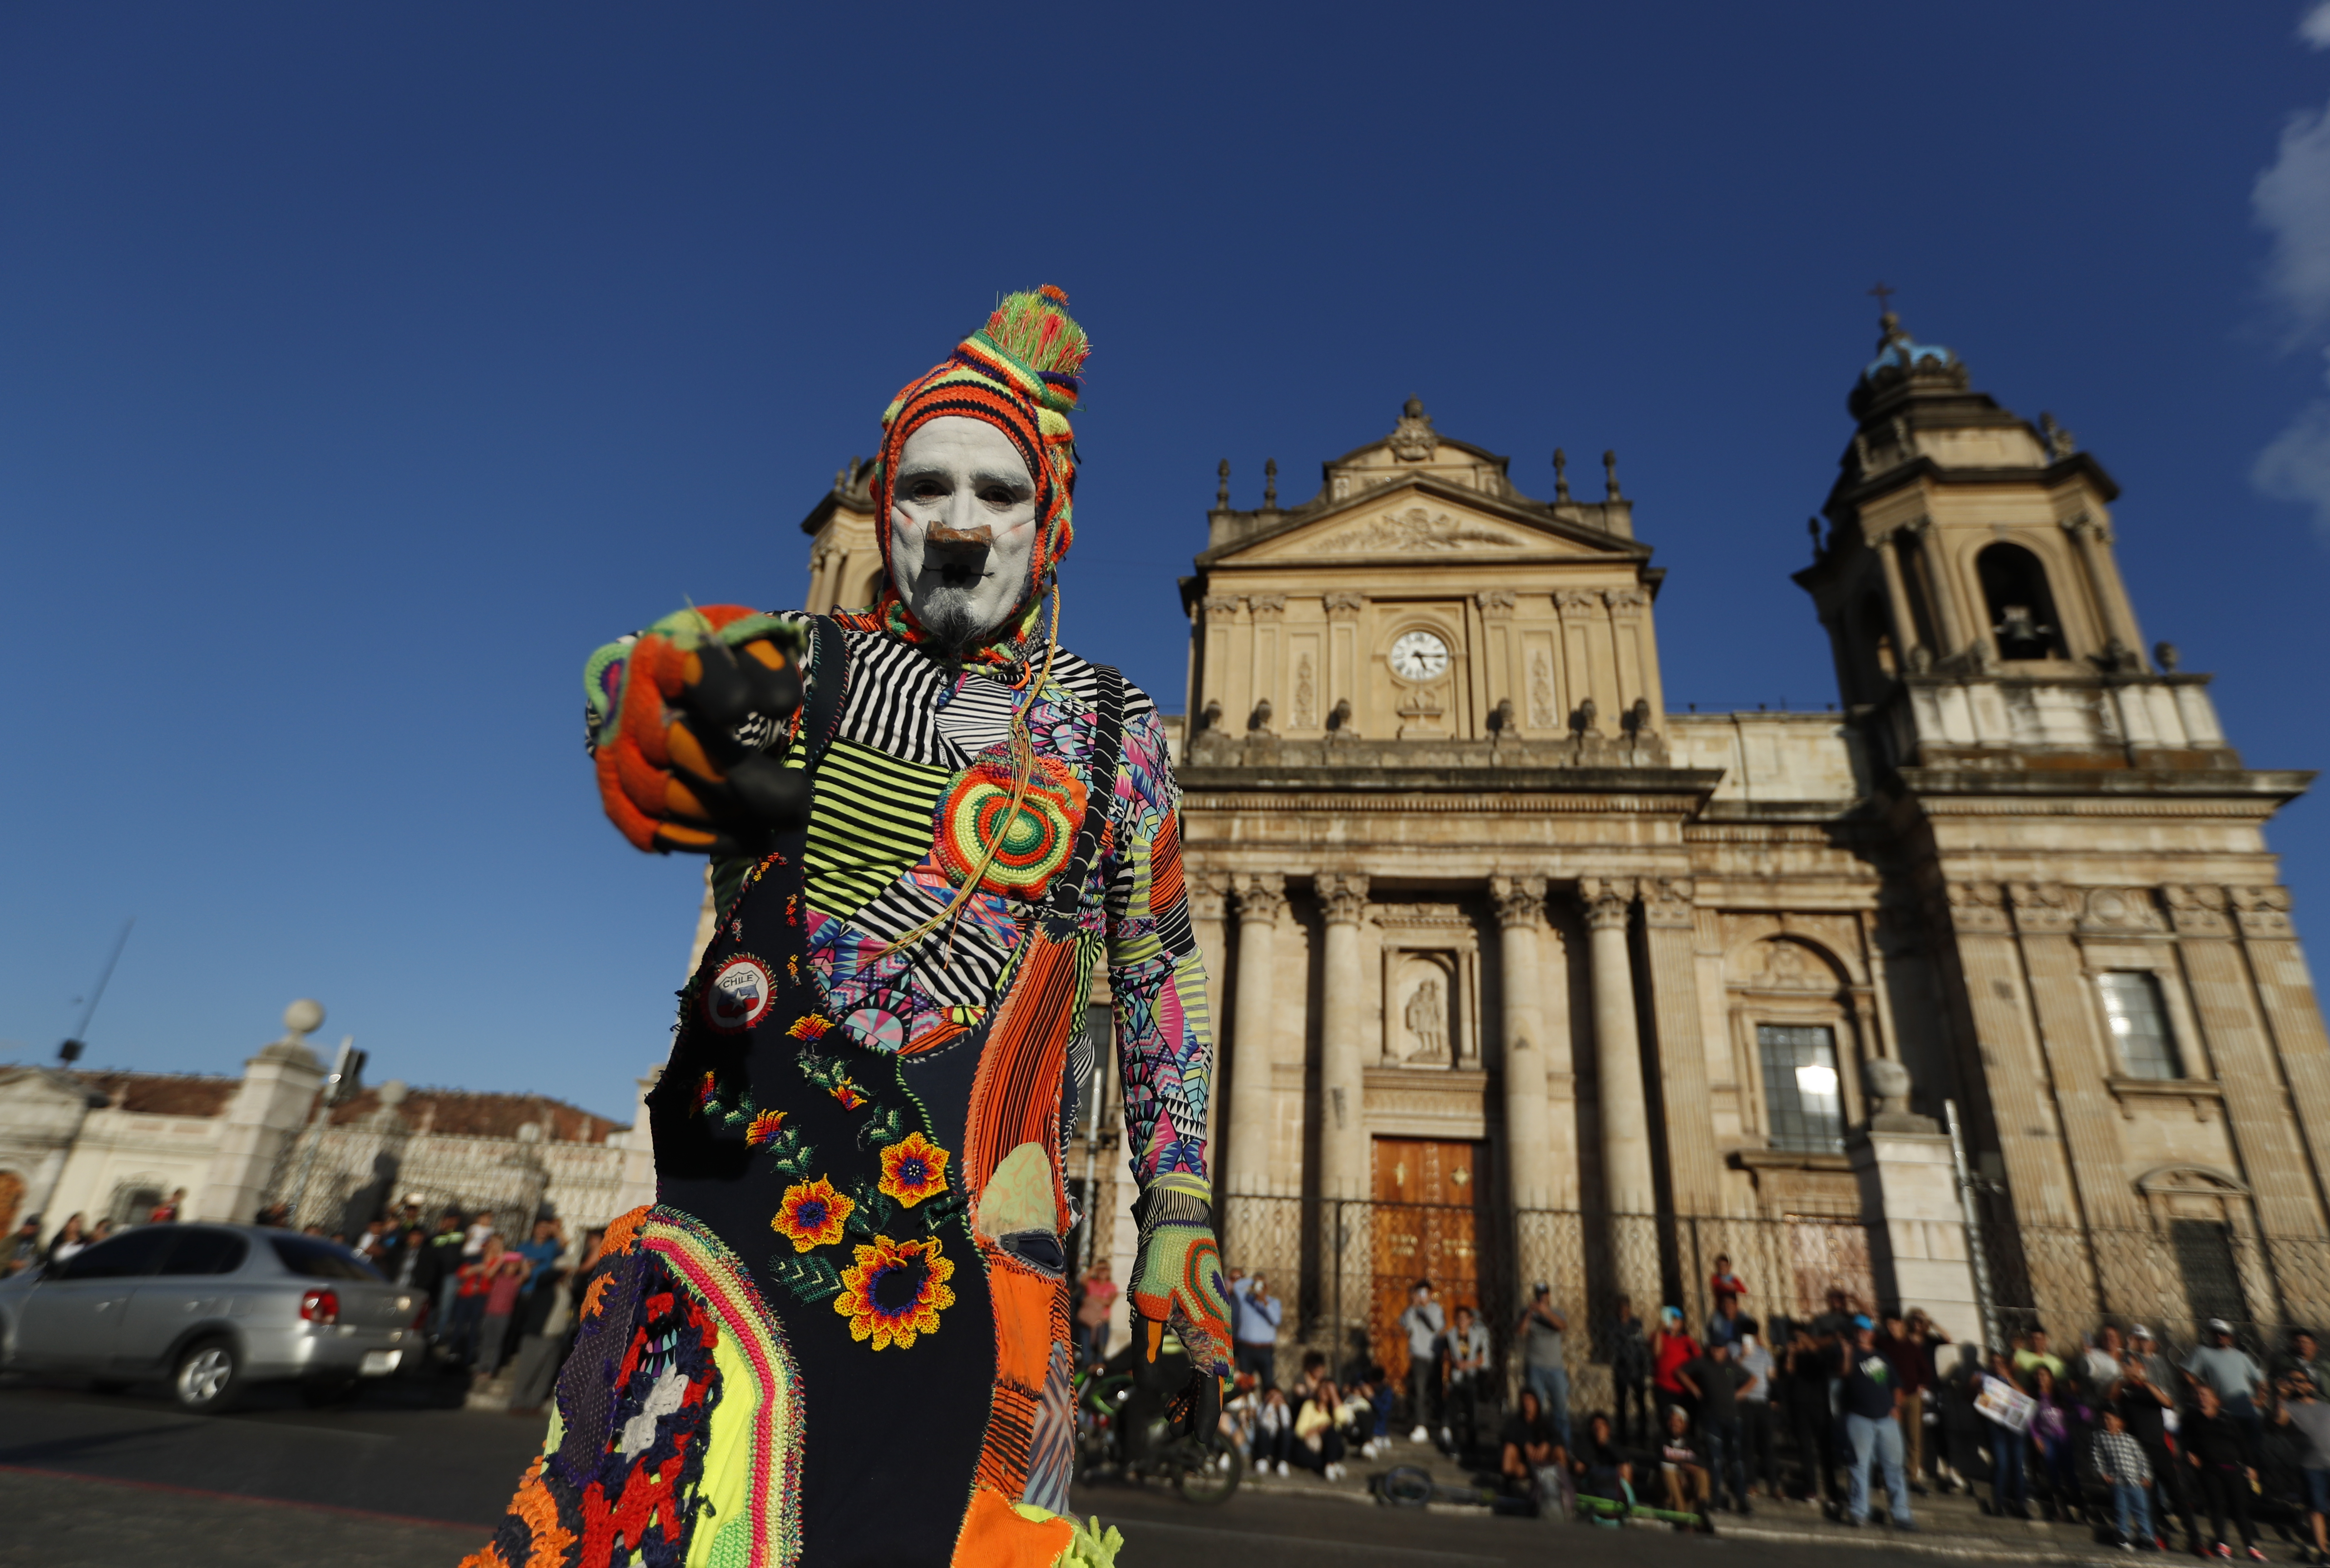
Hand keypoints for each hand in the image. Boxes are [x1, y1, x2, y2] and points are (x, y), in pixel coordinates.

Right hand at [588, 608, 807, 854]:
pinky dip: (705, 840)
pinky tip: (753, 838)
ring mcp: (620, 753)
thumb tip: (781, 703)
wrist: (678, 688)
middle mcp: (632, 703)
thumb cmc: (725, 666)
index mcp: (665, 655)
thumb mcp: (749, 647)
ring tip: (783, 815)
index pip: (686, 665)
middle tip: (797, 795)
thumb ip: (767, 662)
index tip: (781, 705)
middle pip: (672, 742)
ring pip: (661, 794)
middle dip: (741, 773)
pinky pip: (650, 830)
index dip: (722, 685)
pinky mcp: (620, 797)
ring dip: (727, 810)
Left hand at [1127, 1172, 1231, 1437]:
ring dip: (1193, 1384)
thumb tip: (1145, 1384)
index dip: (1206, 1414)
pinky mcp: (1204, 1302)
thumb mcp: (1148, 1302)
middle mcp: (1217, 1324)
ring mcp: (1213, 1313)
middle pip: (1212, 1376)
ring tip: (1176, 1407)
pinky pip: (1203, 1342)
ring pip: (1208, 1360)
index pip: (1212, 1383)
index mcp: (1209, 1329)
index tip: (1203, 1442)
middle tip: (1184, 1431)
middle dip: (1198, 1404)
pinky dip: (1192, 1361)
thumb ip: (1147, 1345)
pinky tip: (1179, 1367)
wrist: (1179, 1215)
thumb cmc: (1164, 1257)